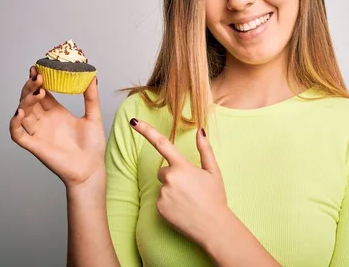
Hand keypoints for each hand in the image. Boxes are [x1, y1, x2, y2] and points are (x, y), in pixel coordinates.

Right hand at [9, 66, 105, 189]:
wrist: (91, 169)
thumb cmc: (92, 146)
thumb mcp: (93, 117)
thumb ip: (91, 97)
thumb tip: (92, 77)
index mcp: (57, 112)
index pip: (42, 92)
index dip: (38, 81)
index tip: (39, 67)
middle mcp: (45, 120)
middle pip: (30, 100)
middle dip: (31, 87)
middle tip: (38, 77)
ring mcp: (38, 132)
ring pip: (23, 113)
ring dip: (25, 100)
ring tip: (36, 91)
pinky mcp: (35, 146)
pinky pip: (18, 134)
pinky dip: (14, 124)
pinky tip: (20, 113)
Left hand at [129, 119, 230, 246]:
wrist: (213, 227)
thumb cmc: (215, 198)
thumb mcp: (213, 171)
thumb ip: (205, 149)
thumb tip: (200, 131)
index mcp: (182, 166)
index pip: (161, 144)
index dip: (146, 131)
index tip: (133, 122)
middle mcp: (169, 178)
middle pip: (163, 170)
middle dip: (173, 175)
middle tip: (190, 188)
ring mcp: (163, 194)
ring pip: (163, 186)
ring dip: (172, 190)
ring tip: (188, 200)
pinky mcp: (158, 208)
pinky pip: (160, 200)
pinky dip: (169, 203)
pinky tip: (182, 209)